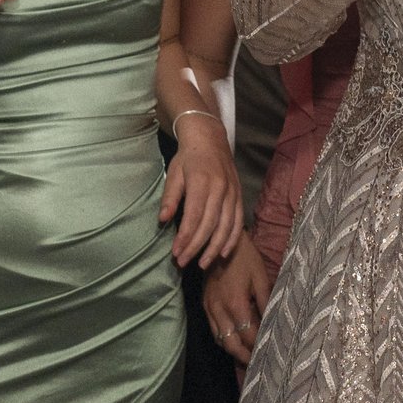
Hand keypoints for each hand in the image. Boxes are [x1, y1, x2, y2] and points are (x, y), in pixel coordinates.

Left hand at [160, 114, 240, 268]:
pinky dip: (232, 239)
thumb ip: (170, 198)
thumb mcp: (174, 173)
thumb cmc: (188, 157)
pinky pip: (238, 222)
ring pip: (226, 227)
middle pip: (210, 225)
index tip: (175, 252)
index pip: (194, 216)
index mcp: (202, 182)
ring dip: (214, 248)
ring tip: (203, 264)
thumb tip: (163, 220)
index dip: (185, 237)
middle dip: (196, 247)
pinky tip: (224, 253)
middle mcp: (220, 189)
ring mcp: (233, 193)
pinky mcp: (239, 196)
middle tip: (183, 262)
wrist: (210, 139)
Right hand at [202, 239, 270, 365]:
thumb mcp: (261, 278)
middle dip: (244, 357)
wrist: (219, 241)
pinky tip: (233, 341)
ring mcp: (209, 308)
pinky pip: (213, 330)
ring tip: (247, 357)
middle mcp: (220, 310)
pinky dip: (223, 339)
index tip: (270, 354)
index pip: (248, 335)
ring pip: (220, 340)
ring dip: (233, 351)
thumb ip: (266, 303)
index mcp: (236, 304)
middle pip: (231, 344)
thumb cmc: (245, 258)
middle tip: (258, 364)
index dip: (258, 346)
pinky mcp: (204, 305)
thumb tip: (274, 323)